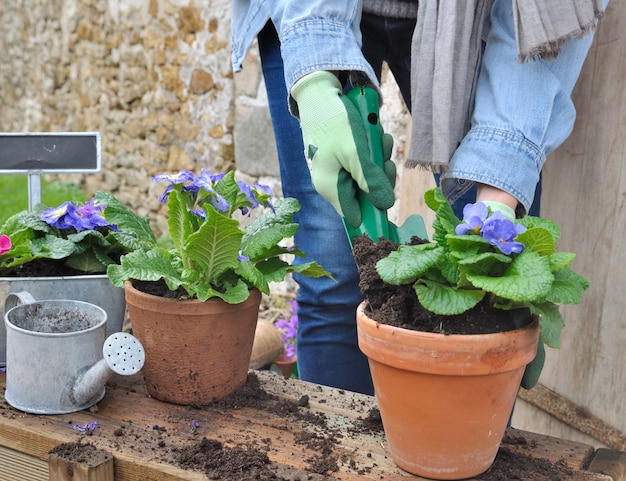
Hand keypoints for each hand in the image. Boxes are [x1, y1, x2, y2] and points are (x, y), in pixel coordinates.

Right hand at [291, 71, 395, 227]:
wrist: (320, 96)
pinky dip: (374, 150)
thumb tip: (385, 205)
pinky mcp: (345, 160)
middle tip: (383, 158)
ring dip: (379, 158)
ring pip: (369, 177)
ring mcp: (339, 171)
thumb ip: (370, 180)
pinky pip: (366, 163)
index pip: (356, 216)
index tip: (387, 193)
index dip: (374, 210)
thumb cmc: (334, 123)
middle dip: (380, 175)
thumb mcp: (355, 152)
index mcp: (330, 188)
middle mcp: (333, 184)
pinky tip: (373, 134)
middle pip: (367, 195)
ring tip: (377, 138)